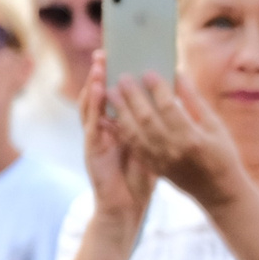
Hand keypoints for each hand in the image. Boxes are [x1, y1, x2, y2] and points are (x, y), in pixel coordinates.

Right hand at [80, 56, 155, 230]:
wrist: (126, 208)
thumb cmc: (139, 178)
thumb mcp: (149, 145)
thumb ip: (152, 124)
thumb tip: (167, 99)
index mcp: (117, 128)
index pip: (114, 97)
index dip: (115, 77)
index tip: (122, 56)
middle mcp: (103, 131)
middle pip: (100, 97)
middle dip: (101, 74)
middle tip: (105, 51)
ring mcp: (95, 140)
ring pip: (92, 107)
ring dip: (94, 84)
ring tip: (100, 64)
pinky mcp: (92, 151)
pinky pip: (92, 125)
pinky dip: (94, 106)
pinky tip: (98, 90)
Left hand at [107, 69, 251, 211]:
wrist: (219, 192)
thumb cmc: (223, 155)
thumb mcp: (216, 127)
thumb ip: (195, 102)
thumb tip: (178, 75)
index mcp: (193, 138)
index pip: (169, 108)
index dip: (157, 89)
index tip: (148, 73)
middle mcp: (173, 150)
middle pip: (146, 118)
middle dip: (132, 96)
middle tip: (123, 78)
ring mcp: (161, 161)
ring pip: (133, 132)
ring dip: (120, 111)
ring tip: (110, 92)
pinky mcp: (154, 167)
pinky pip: (132, 146)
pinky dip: (120, 130)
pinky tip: (111, 117)